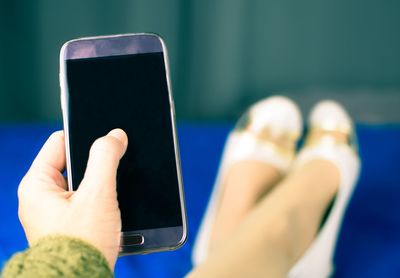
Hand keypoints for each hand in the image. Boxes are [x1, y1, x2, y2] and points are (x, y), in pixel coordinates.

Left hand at [17, 129, 127, 268]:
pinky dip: (98, 199)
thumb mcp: (97, 194)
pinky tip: (111, 206)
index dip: (84, 135)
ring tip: (112, 191)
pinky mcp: (67, 224)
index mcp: (37, 185)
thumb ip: (105, 158)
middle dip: (95, 163)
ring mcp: (53, 212)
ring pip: (81, 183)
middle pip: (72, 163)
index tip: (106, 136)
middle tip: (113, 167)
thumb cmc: (82, 243)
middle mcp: (41, 197)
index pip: (59, 142)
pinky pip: (84, 200)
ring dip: (98, 183)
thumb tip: (114, 136)